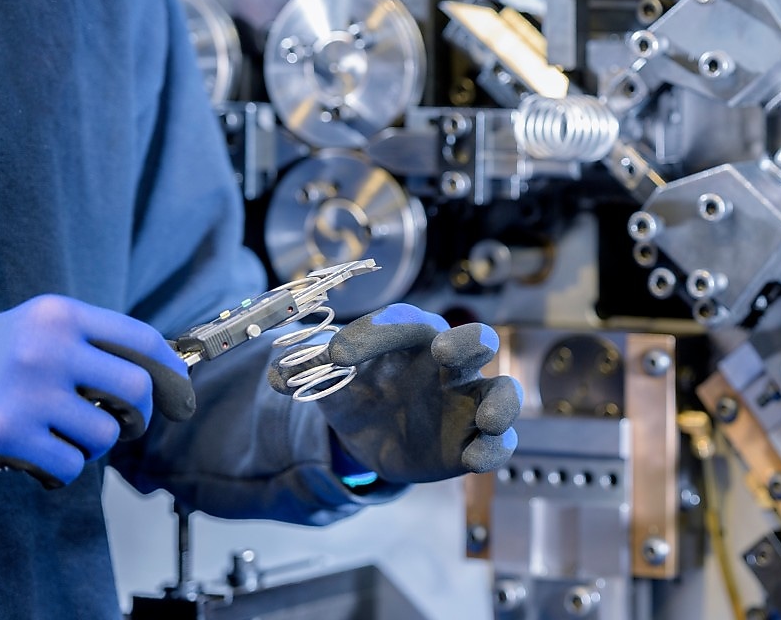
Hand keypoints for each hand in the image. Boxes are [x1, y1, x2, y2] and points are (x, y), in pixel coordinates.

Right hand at [0, 295, 188, 487]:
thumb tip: (161, 377)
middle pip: (137, 387)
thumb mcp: (32, 332)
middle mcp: (46, 346)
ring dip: (91, 446)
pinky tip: (34, 458)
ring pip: (106, 433)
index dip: (172, 372)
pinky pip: (69, 465)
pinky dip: (59, 470)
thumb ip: (87, 346)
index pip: (142, 339)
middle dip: (139, 416)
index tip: (180, 395)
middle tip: (126, 426)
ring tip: (61, 438)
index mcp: (58, 315)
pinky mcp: (5, 432)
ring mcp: (26, 389)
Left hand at [268, 304, 521, 484]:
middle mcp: (447, 365)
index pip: (402, 322)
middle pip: (476, 341)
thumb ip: (307, 374)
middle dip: (468, 343)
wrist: (371, 436)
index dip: (373, 332)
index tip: (336, 355)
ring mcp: (466, 402)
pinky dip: (493, 450)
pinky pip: (499, 445)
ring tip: (486, 416)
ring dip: (503, 402)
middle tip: (442, 353)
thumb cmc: (358, 392)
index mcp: (410, 339)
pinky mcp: (472, 440)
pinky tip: (473, 459)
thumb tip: (276, 373)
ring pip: (504, 392)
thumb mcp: (329, 382)